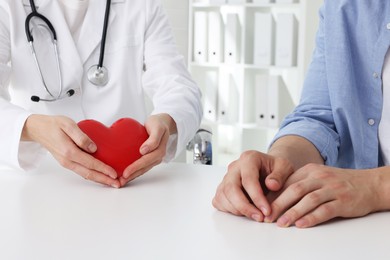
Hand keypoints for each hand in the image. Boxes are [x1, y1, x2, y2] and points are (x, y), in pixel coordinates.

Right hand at [22, 115, 119, 187]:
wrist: (39, 129)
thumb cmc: (54, 125)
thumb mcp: (68, 125)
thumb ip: (81, 137)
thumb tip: (93, 148)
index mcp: (69, 151)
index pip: (90, 163)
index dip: (103, 169)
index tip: (114, 174)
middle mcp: (67, 160)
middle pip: (89, 174)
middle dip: (104, 180)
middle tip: (117, 184)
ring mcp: (66, 163)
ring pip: (85, 175)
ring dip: (99, 179)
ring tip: (111, 182)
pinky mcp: (67, 162)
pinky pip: (82, 171)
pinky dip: (92, 175)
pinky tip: (100, 175)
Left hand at [120, 114, 174, 185]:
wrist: (162, 123)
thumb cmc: (158, 124)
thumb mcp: (158, 128)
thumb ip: (153, 139)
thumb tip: (144, 150)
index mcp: (160, 150)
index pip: (146, 160)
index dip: (136, 167)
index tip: (125, 172)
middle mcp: (157, 156)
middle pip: (144, 168)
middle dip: (132, 175)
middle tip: (120, 180)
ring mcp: (154, 158)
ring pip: (143, 169)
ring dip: (133, 176)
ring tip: (121, 181)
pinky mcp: (150, 158)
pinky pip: (142, 167)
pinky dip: (135, 172)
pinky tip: (126, 175)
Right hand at [212, 150, 293, 221]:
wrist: (269, 168)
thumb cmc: (276, 168)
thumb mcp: (285, 167)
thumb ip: (280, 175)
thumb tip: (271, 185)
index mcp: (249, 158)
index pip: (248, 179)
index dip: (257, 197)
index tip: (267, 211)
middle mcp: (234, 167)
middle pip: (231, 188)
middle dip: (244, 206)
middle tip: (259, 217)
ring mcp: (226, 177)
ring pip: (223, 195)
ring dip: (237, 210)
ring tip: (255, 216)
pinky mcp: (223, 188)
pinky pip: (219, 200)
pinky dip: (229, 209)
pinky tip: (244, 213)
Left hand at [265, 164, 380, 227]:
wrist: (368, 184)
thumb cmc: (337, 183)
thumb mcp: (317, 177)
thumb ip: (299, 184)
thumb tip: (275, 198)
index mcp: (310, 170)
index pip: (287, 183)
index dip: (274, 196)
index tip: (262, 207)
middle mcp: (320, 177)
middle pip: (295, 190)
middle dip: (279, 204)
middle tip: (267, 217)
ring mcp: (332, 188)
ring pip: (309, 200)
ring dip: (293, 212)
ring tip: (281, 223)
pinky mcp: (343, 201)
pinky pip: (325, 210)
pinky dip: (312, 217)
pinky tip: (302, 224)